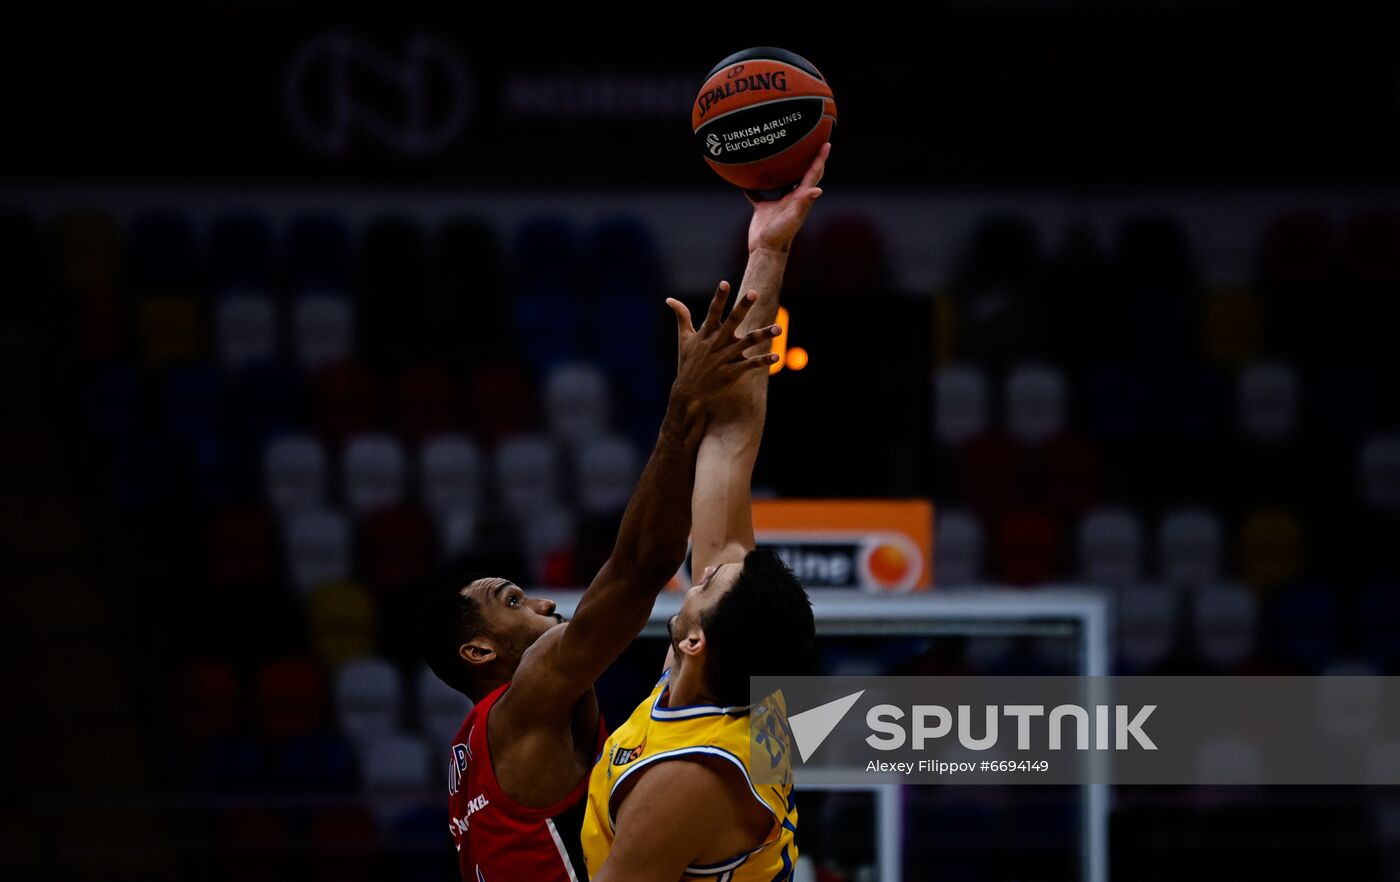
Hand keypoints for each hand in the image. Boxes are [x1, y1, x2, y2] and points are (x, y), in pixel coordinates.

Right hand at [665, 281, 781, 405]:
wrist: (688, 392)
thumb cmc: (688, 362)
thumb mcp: (684, 338)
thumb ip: (682, 317)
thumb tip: (669, 299)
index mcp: (706, 333)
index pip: (713, 312)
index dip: (719, 298)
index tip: (724, 283)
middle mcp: (716, 343)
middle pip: (732, 321)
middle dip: (742, 307)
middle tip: (753, 292)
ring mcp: (725, 358)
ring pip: (747, 343)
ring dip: (763, 335)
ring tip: (779, 327)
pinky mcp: (733, 372)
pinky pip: (751, 364)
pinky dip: (764, 361)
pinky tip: (777, 357)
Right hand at [745, 141, 829, 253]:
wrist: (766, 251)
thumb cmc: (780, 235)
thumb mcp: (793, 217)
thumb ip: (804, 203)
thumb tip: (818, 190)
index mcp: (800, 198)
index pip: (813, 174)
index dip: (820, 159)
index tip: (826, 144)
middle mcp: (791, 198)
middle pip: (802, 175)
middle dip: (808, 159)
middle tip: (811, 143)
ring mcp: (778, 204)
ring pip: (781, 182)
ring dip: (784, 170)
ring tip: (783, 155)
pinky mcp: (764, 210)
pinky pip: (758, 195)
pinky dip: (753, 188)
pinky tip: (746, 181)